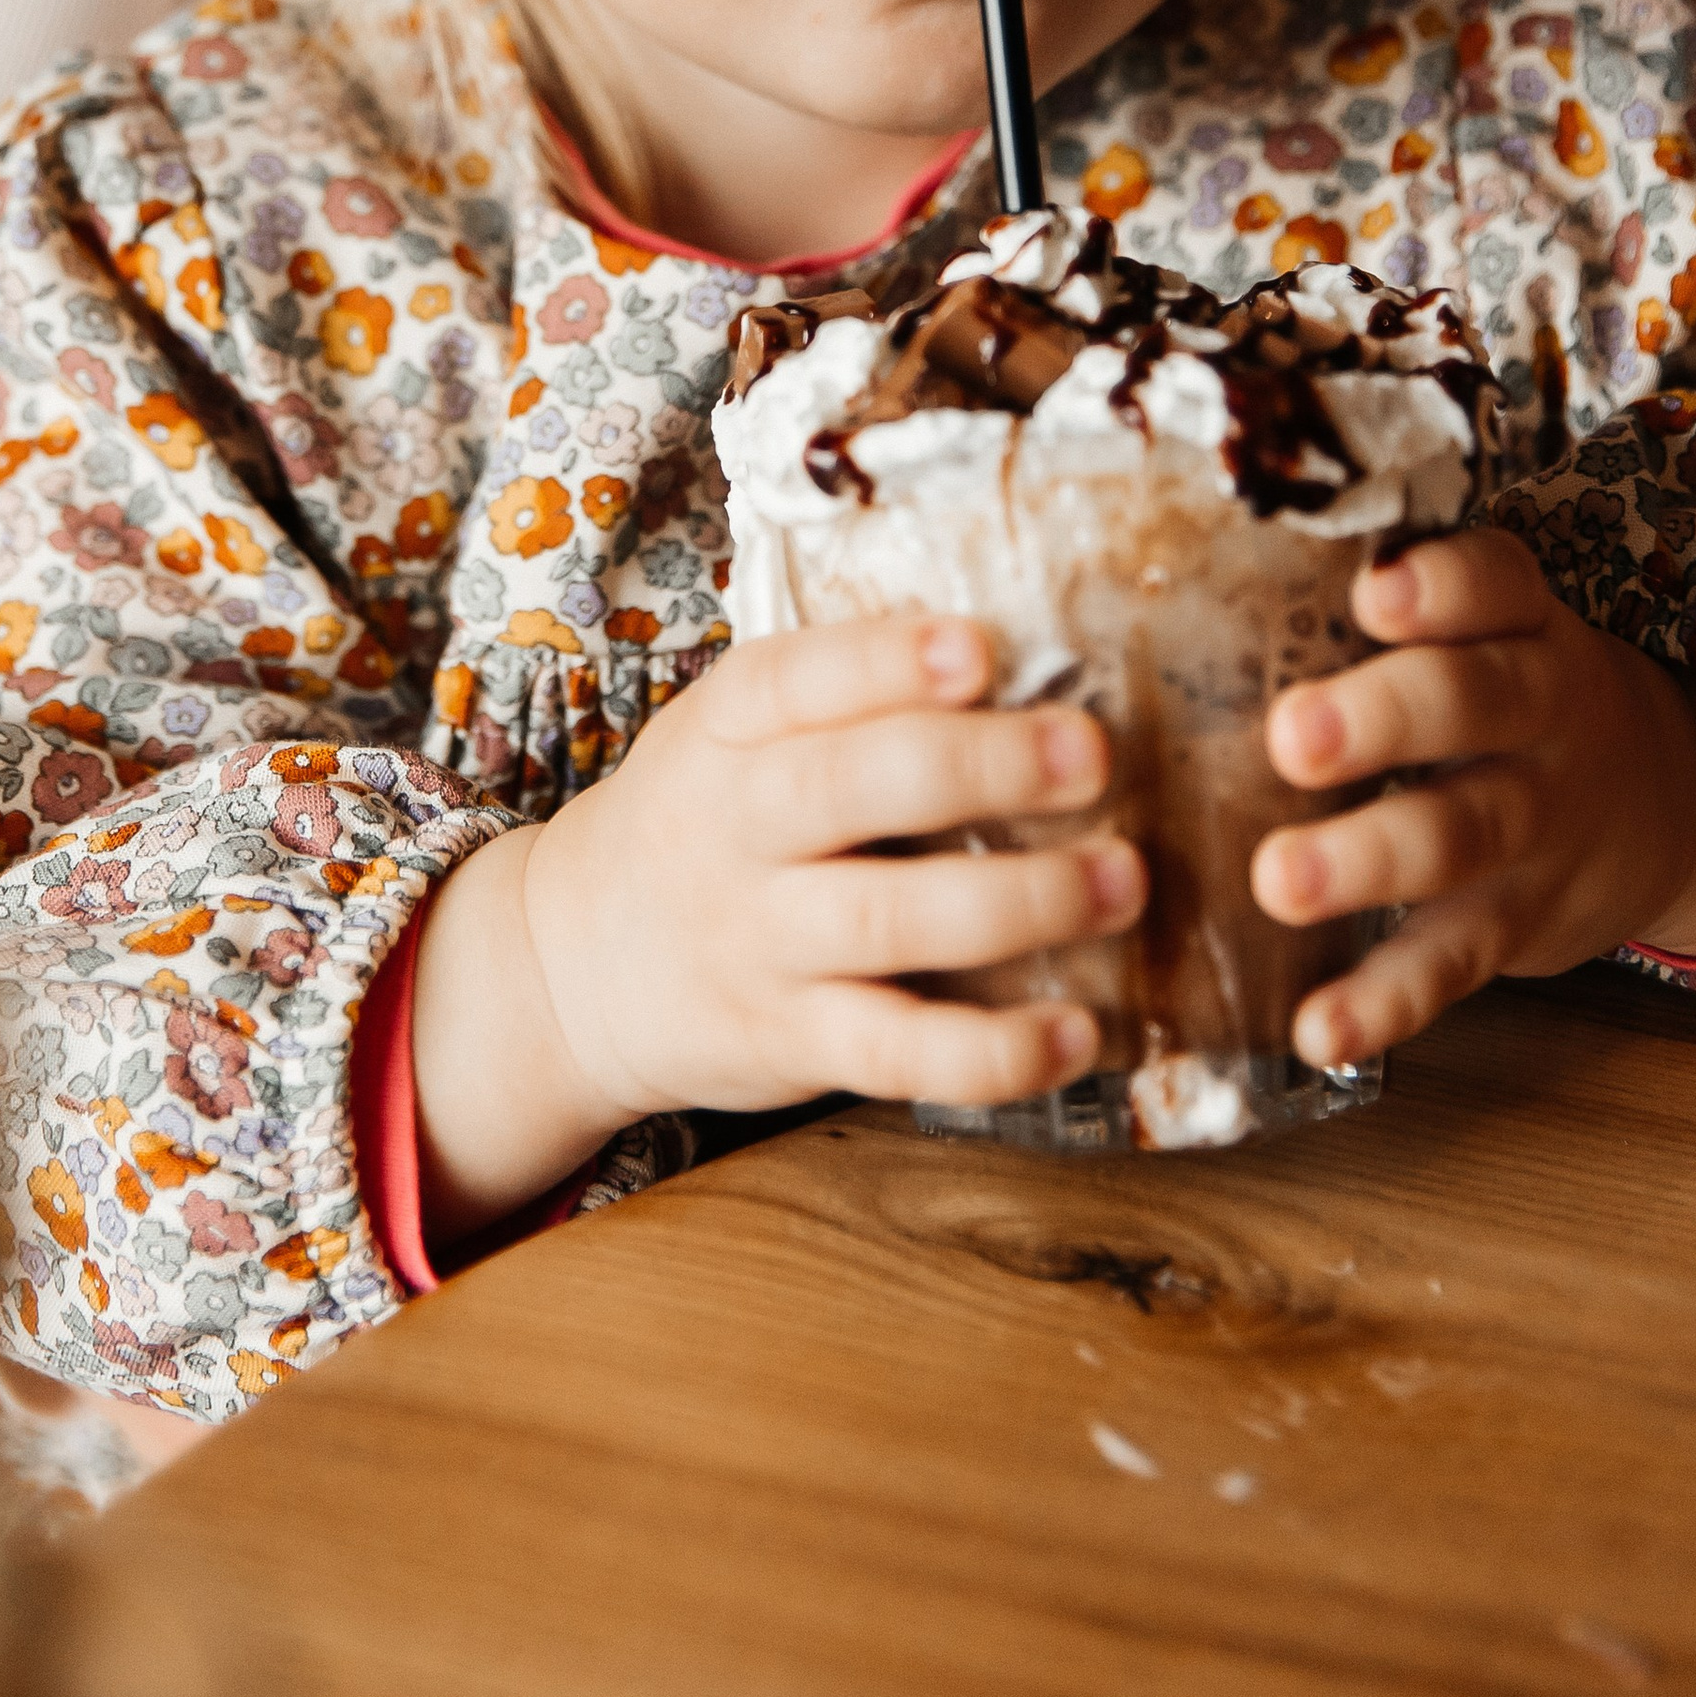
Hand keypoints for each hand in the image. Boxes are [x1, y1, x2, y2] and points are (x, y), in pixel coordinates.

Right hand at [409, 616, 1140, 1241]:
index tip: (981, 647)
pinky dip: (993, 1052)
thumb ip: (844, 698)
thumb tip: (1029, 642)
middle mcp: (735, 826)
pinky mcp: (790, 1041)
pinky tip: (1075, 1032)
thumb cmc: (703, 822)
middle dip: (982, 765)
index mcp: (726, 727)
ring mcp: (760, 939)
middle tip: (1093, 754)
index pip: (797, 677)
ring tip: (1122, 880)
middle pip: (851, 786)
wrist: (573, 964)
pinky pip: (897, 1054)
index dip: (889, 661)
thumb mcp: (730, 734)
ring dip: (1021, 900)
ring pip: (890, 918)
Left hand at [1254, 526, 1695, 1073]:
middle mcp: (1536, 714)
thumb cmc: (1510, 690)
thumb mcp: (1492, 625)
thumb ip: (1392, 593)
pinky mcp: (1511, 923)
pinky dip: (1386, 1003)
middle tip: (1290, 737)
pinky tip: (1318, 1028)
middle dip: (1380, 720)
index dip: (1442, 587)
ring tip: (1278, 882)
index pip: (1495, 583)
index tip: (1375, 591)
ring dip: (1365, 860)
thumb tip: (1188, 563)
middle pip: (1469, 704)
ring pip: (1454, 836)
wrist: (1671, 806)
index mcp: (1518, 622)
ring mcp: (1530, 824)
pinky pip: (1448, 962)